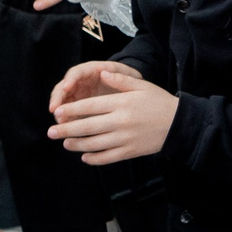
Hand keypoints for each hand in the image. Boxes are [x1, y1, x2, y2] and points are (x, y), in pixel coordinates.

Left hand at [48, 63, 177, 162]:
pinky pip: (108, 157)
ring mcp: (125, 138)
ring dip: (77, 145)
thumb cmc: (159, 102)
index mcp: (121, 103)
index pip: (90, 106)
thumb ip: (121, 80)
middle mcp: (120, 121)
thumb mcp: (142, 86)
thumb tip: (102, 73)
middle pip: (87, 126)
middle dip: (66, 130)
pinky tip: (85, 157)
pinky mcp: (130, 151)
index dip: (72, 110)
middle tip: (51, 132)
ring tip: (66, 144)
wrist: (179, 124)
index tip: (58, 112)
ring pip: (94, 144)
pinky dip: (94, 158)